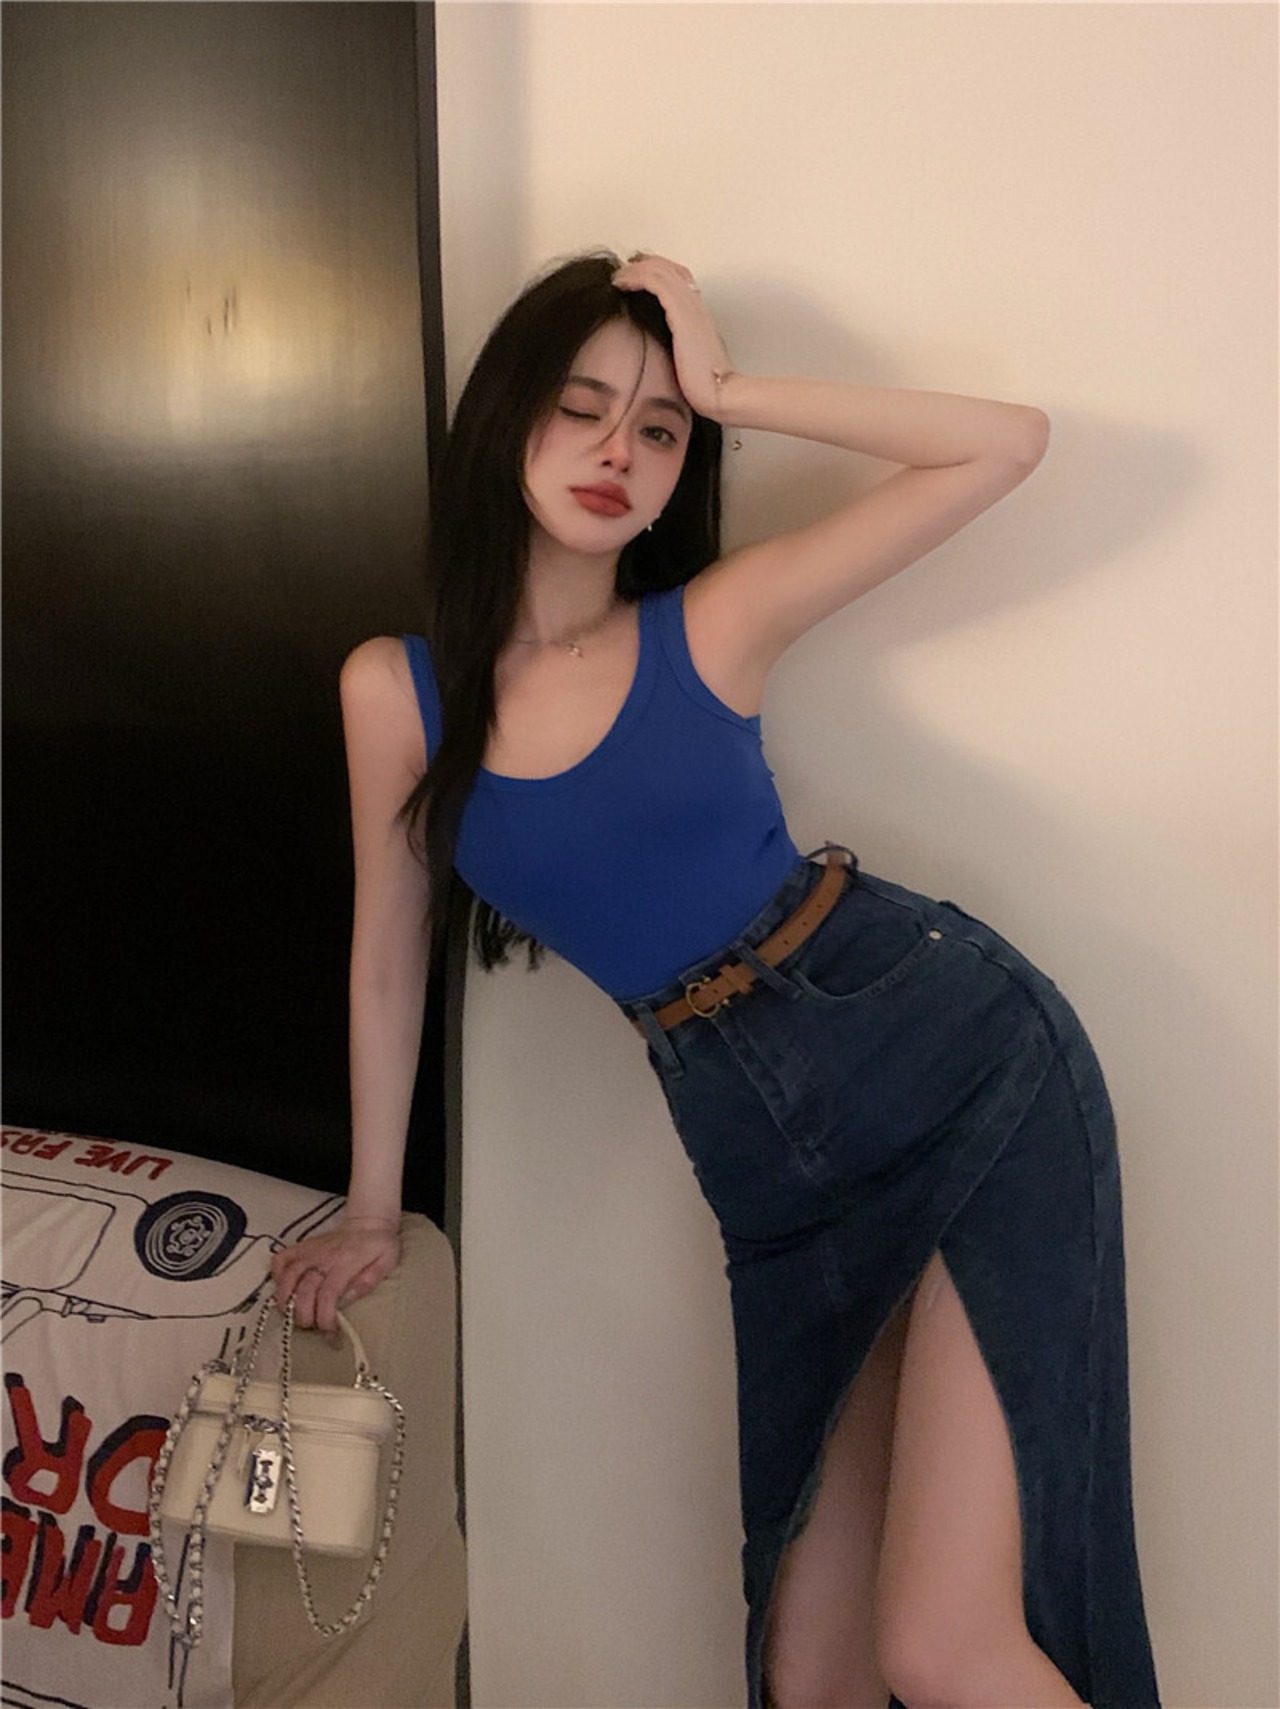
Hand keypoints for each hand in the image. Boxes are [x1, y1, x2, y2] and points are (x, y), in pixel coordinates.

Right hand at [270, 1215, 400, 1334]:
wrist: (369, 1220)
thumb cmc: (379, 1245)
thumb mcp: (387, 1261)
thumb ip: (369, 1280)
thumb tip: (347, 1299)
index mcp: (346, 1262)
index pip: (328, 1294)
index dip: (324, 1317)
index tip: (330, 1333)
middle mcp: (324, 1257)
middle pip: (304, 1289)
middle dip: (303, 1314)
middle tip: (310, 1326)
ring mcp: (310, 1251)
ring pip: (288, 1275)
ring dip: (285, 1299)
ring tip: (289, 1315)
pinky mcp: (303, 1246)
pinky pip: (282, 1258)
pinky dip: (276, 1274)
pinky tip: (283, 1288)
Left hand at [612, 252, 734, 420]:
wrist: (719, 393)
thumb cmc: (704, 385)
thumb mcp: (688, 360)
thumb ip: (676, 347)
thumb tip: (658, 351)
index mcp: (698, 313)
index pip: (677, 278)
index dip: (654, 272)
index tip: (633, 278)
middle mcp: (695, 303)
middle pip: (667, 268)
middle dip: (641, 265)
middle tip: (621, 273)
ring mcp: (689, 304)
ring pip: (659, 269)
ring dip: (634, 269)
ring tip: (616, 277)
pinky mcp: (680, 310)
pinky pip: (654, 281)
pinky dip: (635, 277)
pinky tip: (620, 283)